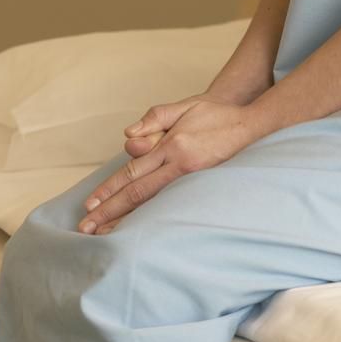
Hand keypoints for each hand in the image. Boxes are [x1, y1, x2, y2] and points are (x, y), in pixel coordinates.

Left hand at [77, 96, 269, 234]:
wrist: (254, 125)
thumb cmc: (216, 114)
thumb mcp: (185, 106)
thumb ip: (155, 118)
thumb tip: (128, 136)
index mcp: (173, 147)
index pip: (132, 172)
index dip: (109, 190)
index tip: (90, 205)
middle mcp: (181, 167)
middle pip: (137, 194)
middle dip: (109, 212)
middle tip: (86, 228)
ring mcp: (194, 180)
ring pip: (153, 205)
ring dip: (127, 220)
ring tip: (105, 235)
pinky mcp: (204, 188)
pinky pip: (171, 206)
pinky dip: (152, 219)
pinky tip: (139, 231)